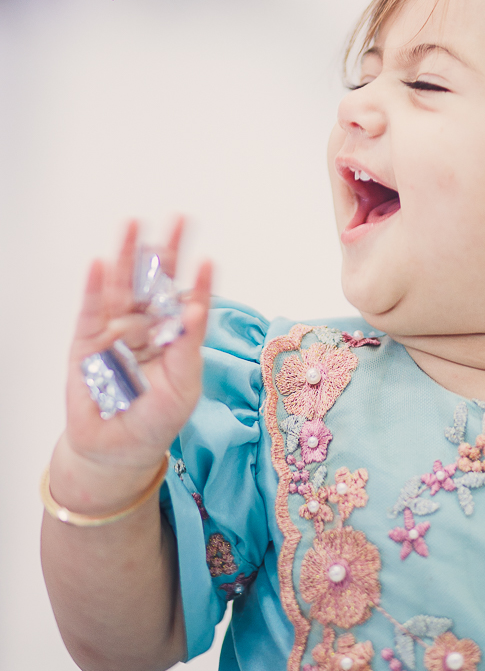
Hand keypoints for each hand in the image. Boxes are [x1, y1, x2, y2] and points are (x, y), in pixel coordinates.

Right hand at [49, 219, 211, 514]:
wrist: (116, 451)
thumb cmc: (155, 419)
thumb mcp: (181, 388)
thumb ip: (187, 349)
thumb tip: (197, 310)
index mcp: (174, 335)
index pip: (189, 301)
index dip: (199, 282)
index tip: (210, 261)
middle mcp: (147, 326)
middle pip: (157, 281)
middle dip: (168, 250)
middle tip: (180, 218)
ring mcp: (116, 330)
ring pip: (123, 286)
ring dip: (128, 255)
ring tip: (134, 224)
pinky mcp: (87, 341)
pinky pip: (91, 310)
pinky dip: (94, 287)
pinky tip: (100, 262)